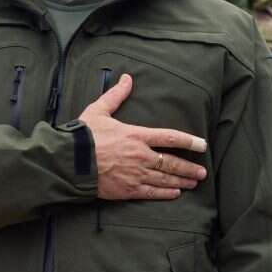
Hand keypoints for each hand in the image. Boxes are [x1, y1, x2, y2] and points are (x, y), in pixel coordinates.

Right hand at [79, 73, 207, 199]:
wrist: (69, 162)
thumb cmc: (84, 136)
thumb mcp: (99, 110)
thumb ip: (116, 95)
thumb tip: (127, 78)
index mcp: (136, 135)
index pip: (169, 137)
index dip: (189, 141)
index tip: (202, 144)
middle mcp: (141, 156)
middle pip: (172, 162)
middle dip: (189, 167)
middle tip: (203, 171)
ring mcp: (135, 174)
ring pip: (165, 179)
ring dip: (182, 180)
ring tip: (194, 182)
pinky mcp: (127, 190)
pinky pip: (151, 192)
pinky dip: (165, 193)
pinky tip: (175, 193)